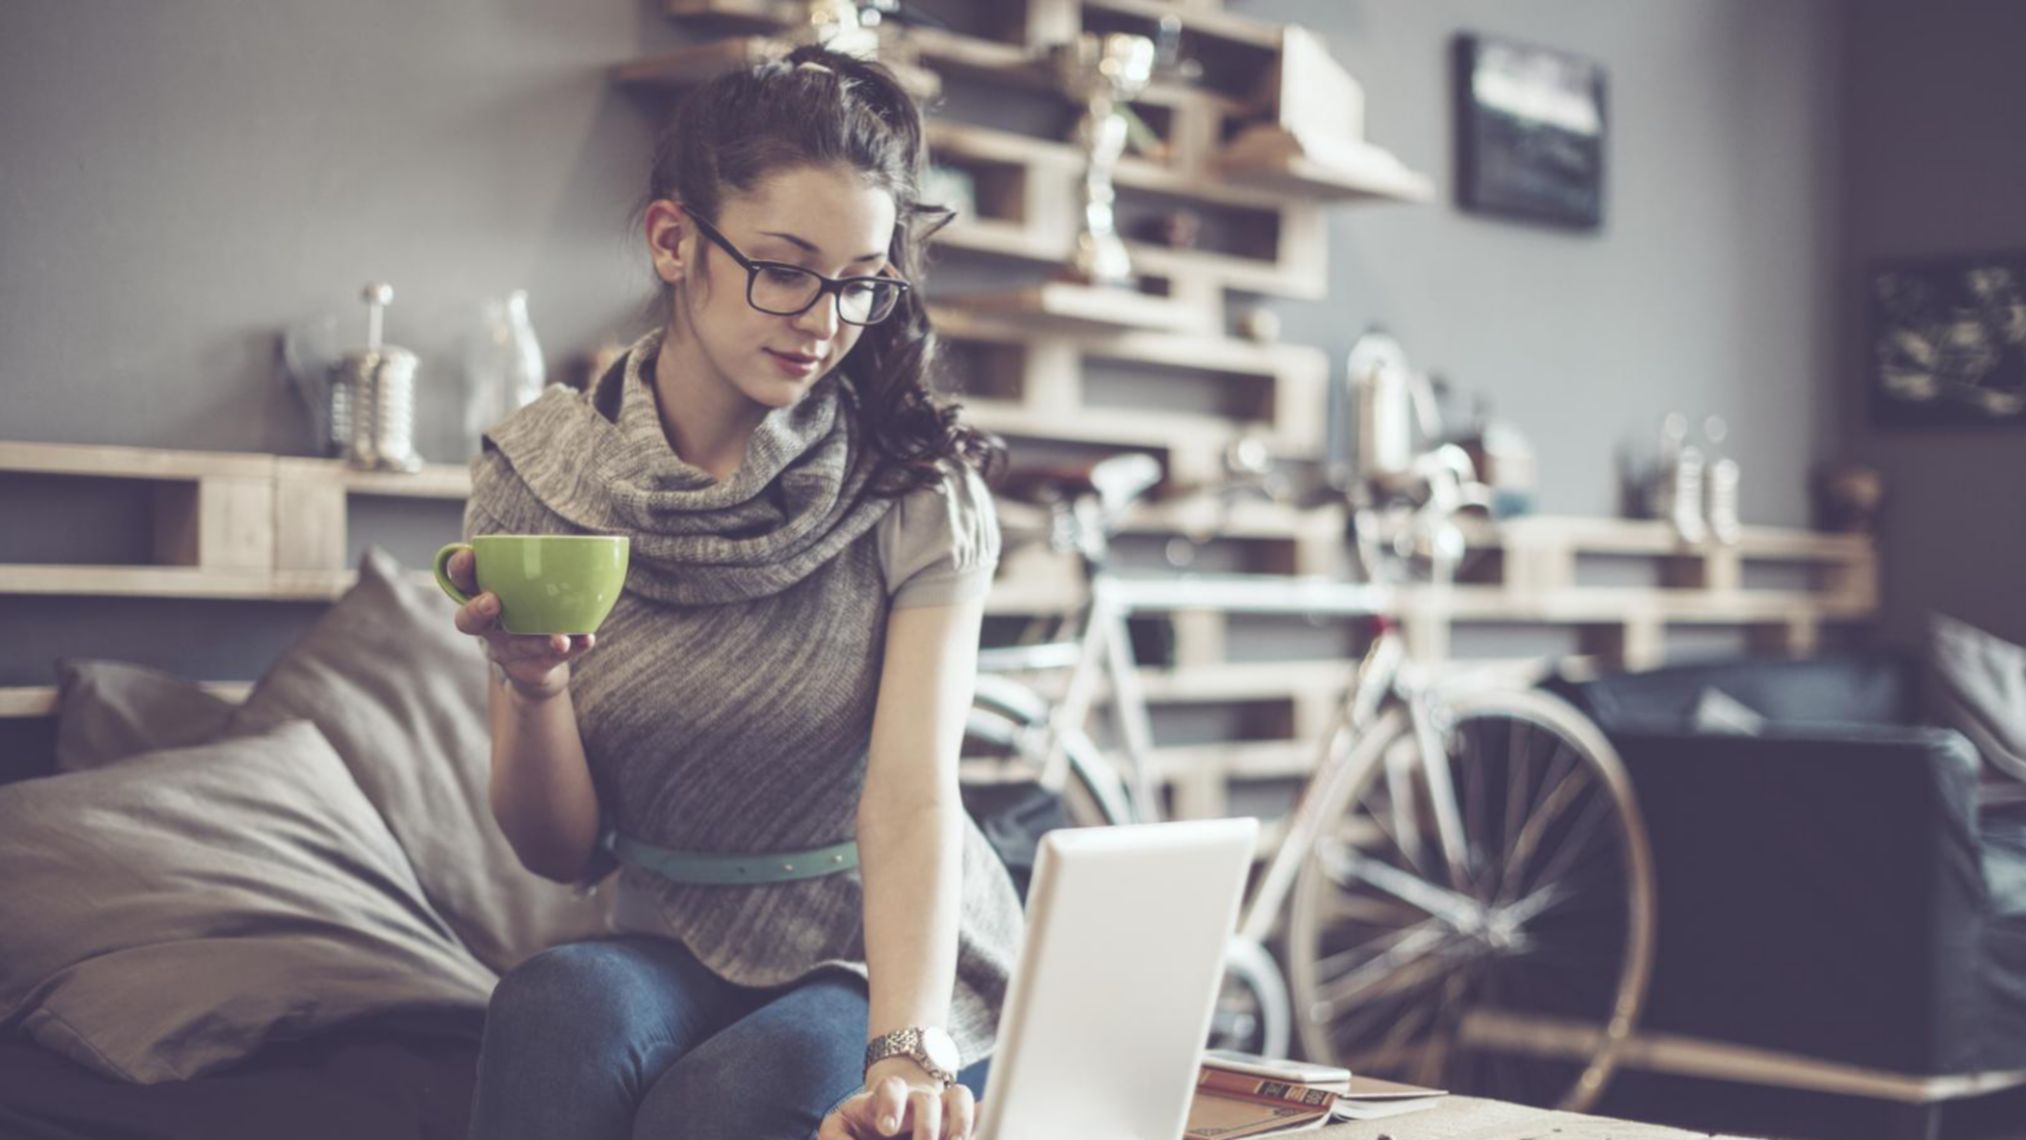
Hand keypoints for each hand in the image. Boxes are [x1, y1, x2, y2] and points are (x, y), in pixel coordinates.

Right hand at [445, 548, 596, 700]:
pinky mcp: (530, 667)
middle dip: (477, 610)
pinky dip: (572, 647)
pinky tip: (586, 639)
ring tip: (559, 639)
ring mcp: (506, 649)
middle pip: (469, 621)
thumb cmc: (529, 611)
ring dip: (538, 640)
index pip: (461, 582)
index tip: (468, 555)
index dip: (459, 569)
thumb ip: (535, 567)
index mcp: (482, 598)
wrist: (538, 663)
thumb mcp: (525, 587)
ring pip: (517, 645)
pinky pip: (550, 659)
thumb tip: (578, 540)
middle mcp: (488, 626)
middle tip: (492, 601)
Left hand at [817, 1063, 975, 1139]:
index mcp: (885, 1100)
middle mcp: (915, 1101)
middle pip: (927, 1099)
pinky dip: (983, 1119)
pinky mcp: (957, 1122)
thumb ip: (835, 1137)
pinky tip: (989, 1128)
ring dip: (960, 1125)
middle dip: (928, 1125)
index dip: (891, 1105)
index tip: (888, 1129)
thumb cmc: (859, 1129)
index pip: (891, 1088)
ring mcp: (940, 1109)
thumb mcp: (839, 1129)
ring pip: (959, 1097)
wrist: (885, 1122)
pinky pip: (978, 1113)